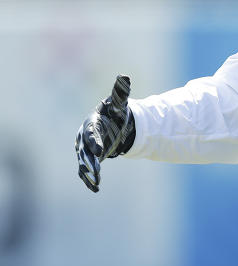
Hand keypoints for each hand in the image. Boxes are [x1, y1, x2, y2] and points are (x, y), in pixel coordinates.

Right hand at [75, 75, 135, 192]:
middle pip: (85, 150)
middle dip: (89, 161)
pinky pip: (86, 169)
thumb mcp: (118, 103)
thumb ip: (120, 92)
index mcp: (91, 123)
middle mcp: (84, 137)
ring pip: (84, 162)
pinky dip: (89, 179)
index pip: (90, 133)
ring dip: (89, 172)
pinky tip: (94, 188)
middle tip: (95, 171)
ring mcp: (85, 148)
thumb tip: (125, 76)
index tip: (100, 151)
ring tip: (95, 182)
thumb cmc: (114, 112)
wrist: (110, 123)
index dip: (94, 142)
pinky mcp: (89, 157)